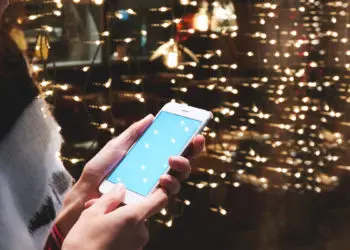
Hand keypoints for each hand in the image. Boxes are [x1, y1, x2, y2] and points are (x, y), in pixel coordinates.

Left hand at [56, 114, 204, 236]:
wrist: (87, 192)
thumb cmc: (101, 169)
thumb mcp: (117, 146)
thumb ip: (133, 133)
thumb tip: (150, 117)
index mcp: (151, 159)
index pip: (175, 150)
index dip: (189, 143)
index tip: (197, 132)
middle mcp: (156, 172)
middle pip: (182, 163)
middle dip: (192, 151)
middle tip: (195, 141)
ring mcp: (154, 187)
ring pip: (180, 178)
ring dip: (182, 167)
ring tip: (173, 159)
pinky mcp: (150, 201)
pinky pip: (168, 194)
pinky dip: (171, 184)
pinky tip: (164, 177)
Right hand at [63, 184, 166, 249]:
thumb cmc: (83, 244)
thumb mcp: (92, 214)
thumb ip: (110, 199)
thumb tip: (121, 188)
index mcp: (134, 217)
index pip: (160, 200)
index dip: (160, 190)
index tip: (156, 185)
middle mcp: (141, 232)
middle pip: (141, 212)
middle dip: (123, 207)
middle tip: (100, 206)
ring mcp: (137, 245)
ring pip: (132, 225)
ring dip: (118, 220)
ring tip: (95, 222)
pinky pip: (129, 237)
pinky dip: (118, 232)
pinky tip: (100, 234)